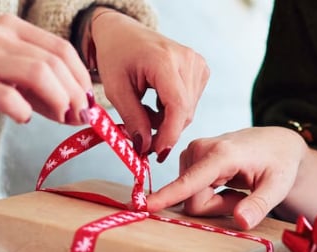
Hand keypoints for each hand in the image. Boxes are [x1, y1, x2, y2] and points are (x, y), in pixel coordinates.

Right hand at [0, 15, 91, 126]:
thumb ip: (37, 88)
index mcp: (10, 29)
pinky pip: (8, 97)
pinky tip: (22, 118)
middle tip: (79, 118)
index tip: (89, 106)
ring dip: (59, 101)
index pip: (62, 49)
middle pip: (55, 61)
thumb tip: (77, 109)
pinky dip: (24, 111)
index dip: (82, 79)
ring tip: (60, 119)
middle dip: (76, 93)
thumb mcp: (2, 76)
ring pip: (38, 74)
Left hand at [90, 9, 208, 158]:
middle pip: (184, 112)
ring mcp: (198, 63)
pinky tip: (156, 101)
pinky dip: (172, 111)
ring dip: (166, 120)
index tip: (157, 154)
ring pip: (188, 111)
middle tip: (139, 133)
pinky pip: (190, 103)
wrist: (123, 32)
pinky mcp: (200, 69)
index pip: (177, 107)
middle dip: (163, 130)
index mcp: (165, 60)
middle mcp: (188, 60)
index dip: (169, 134)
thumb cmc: (116, 56)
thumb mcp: (116, 90)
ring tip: (144, 109)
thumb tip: (146, 148)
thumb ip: (133, 119)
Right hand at [146, 127, 307, 229]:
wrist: (276, 144)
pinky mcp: (189, 157)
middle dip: (216, 207)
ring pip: (191, 198)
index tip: (144, 205)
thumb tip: (241, 221)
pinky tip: (226, 182)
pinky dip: (210, 194)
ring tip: (236, 186)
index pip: (190, 182)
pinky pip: (191, 192)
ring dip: (214, 201)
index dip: (169, 196)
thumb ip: (260, 205)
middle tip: (241, 194)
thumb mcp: (278, 186)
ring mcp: (192, 152)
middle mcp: (201, 149)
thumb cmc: (279, 164)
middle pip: (193, 200)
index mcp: (222, 154)